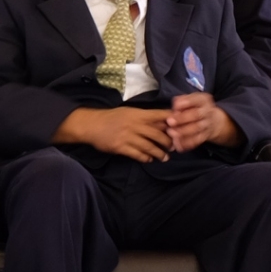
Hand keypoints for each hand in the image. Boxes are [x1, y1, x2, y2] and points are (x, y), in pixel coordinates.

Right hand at [58, 103, 172, 161]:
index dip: (172, 122)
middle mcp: (134, 124)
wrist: (90, 125)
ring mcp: (127, 136)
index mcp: (137, 114)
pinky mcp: (121, 147)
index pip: (160, 115)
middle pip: (158, 135)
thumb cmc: (111, 118)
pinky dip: (146, 158)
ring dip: (160, 154)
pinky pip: (138, 155)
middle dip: (168, 143)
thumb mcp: (128, 112)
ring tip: (165, 157)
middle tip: (173, 147)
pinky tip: (148, 159)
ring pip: (150, 147)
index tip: (180, 128)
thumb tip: (164, 122)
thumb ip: (144, 117)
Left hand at [167, 91, 240, 152]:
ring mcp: (208, 124)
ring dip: (183, 132)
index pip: (196, 99)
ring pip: (197, 128)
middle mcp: (207, 112)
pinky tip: (178, 145)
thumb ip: (182, 101)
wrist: (214, 120)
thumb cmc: (195, 107)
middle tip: (170, 122)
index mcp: (203, 100)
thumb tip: (175, 107)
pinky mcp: (206, 136)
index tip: (175, 107)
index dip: (186, 103)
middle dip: (182, 118)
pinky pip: (197, 140)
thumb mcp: (191, 99)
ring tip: (171, 133)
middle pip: (196, 115)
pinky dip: (187, 144)